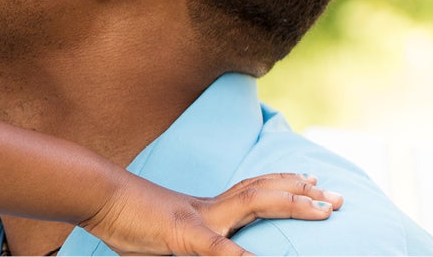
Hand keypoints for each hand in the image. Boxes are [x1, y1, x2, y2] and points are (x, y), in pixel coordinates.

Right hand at [78, 172, 340, 254]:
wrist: (95, 195)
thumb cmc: (122, 217)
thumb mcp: (164, 232)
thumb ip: (190, 241)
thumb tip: (206, 245)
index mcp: (206, 210)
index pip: (254, 191)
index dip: (285, 186)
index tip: (313, 183)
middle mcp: (209, 209)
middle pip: (264, 192)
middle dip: (303, 193)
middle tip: (337, 196)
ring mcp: (199, 220)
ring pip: (253, 204)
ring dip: (290, 202)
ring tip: (321, 206)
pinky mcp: (184, 236)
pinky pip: (219, 249)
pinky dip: (241, 256)